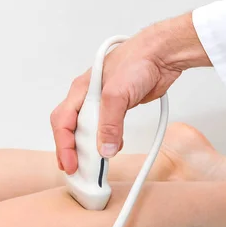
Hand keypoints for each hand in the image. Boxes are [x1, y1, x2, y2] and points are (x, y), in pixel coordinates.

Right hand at [51, 13, 210, 174]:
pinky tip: (111, 149)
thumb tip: (104, 150)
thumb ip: (110, 123)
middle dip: (72, 151)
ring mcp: (103, 102)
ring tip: (92, 167)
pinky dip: (106, 141)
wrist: (162, 55)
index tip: (70, 165)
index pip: (63, 122)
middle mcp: (88, 97)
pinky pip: (107, 129)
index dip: (64, 146)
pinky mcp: (119, 107)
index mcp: (81, 91)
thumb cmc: (137, 61)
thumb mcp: (118, 94)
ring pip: (88, 130)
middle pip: (71, 129)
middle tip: (77, 171)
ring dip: (89, 148)